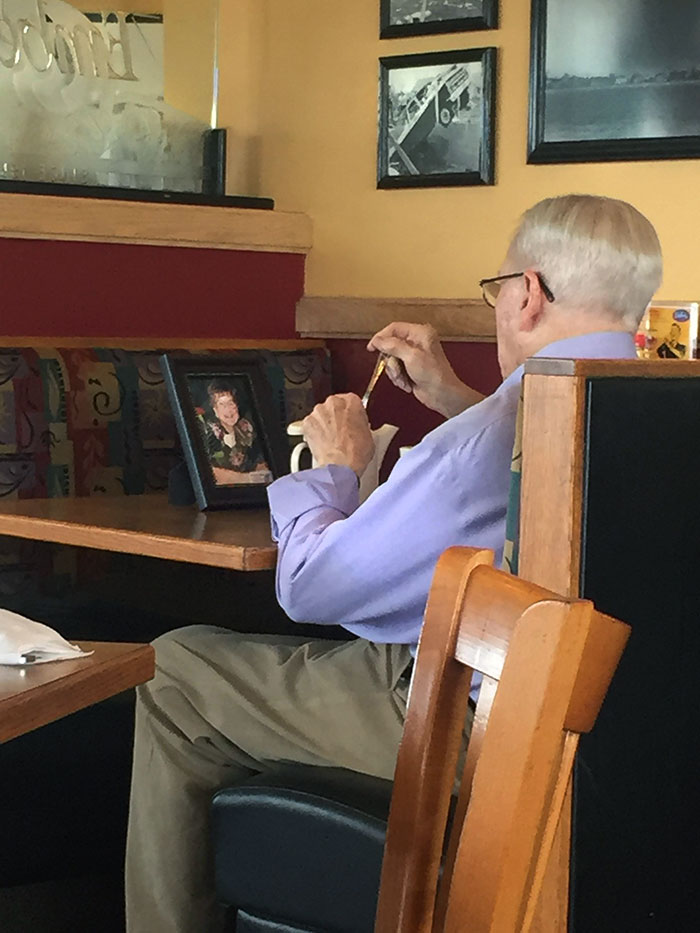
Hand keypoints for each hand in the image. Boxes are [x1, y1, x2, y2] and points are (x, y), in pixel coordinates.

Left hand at [303, 394, 374, 476]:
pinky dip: (314, 432)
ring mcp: (318, 412)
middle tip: (342, 431)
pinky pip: (310, 425)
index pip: (351, 401)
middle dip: (337, 417)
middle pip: (334, 406)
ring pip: (321, 414)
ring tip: (332, 439)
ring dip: (325, 424)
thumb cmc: (355, 452)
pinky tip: (322, 442)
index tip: (351, 420)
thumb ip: (361, 424)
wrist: (340, 465)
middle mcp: (333, 403)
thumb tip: (359, 428)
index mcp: (352, 401)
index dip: (351, 413)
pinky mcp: (307, 423)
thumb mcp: (368, 435)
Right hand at [367, 322, 482, 417]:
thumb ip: (392, 346)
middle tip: (397, 370)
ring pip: (391, 360)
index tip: (371, 348)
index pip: (394, 329)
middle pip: (390, 346)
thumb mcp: (411, 356)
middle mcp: (416, 342)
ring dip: (395, 373)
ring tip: (404, 379)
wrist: (442, 395)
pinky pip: (395, 370)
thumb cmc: (433, 374)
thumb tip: (377, 340)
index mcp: (420, 333)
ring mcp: (413, 356)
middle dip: (391, 362)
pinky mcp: (411, 368)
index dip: (381, 337)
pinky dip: (399, 378)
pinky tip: (407, 384)